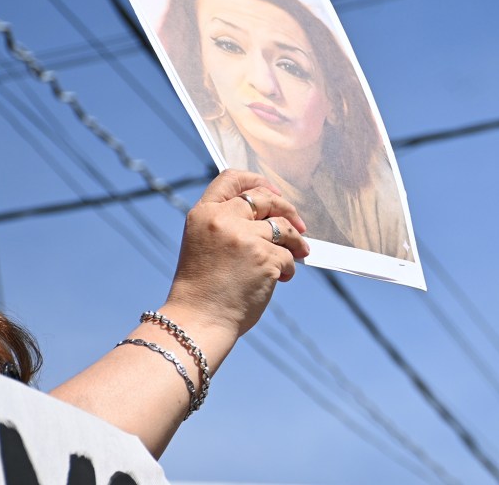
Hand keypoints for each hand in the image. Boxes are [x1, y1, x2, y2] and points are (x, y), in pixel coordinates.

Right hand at [165, 169, 309, 337]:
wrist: (199, 320)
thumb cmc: (203, 288)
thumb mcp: (203, 243)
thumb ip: (226, 222)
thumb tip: (270, 213)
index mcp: (203, 213)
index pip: (231, 178)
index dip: (257, 180)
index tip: (273, 192)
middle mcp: (223, 220)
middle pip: (265, 198)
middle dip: (287, 209)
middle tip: (299, 224)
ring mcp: (244, 238)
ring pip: (283, 227)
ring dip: (296, 241)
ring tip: (298, 253)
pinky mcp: (264, 258)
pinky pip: (288, 256)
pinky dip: (290, 267)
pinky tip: (282, 279)